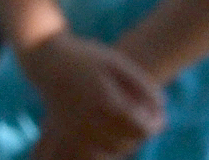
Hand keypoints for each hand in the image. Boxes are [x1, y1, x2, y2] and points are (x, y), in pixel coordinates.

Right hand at [16, 32, 167, 157]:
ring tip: (130, 122)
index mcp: (105, 102)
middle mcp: (87, 121)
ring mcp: (73, 131)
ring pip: (111, 151)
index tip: (161, 118)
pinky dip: (107, 149)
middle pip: (129, 143)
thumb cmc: (88, 57)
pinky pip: (92, 154)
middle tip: (146, 118)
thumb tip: (162, 108)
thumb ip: (143, 85)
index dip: (155, 125)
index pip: (141, 129)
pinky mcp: (65, 135)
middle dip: (141, 133)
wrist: (46, 59)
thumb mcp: (119, 63)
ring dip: (127, 142)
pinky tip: (113, 132)